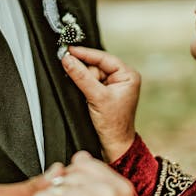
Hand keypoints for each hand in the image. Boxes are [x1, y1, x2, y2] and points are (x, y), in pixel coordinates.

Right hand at [62, 46, 139, 161]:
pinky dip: (82, 86)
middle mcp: (121, 78)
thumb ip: (81, 76)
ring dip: (82, 80)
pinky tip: (82, 94)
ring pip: (90, 74)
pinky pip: (89, 82)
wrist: (114, 145)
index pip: (103, 57)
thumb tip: (68, 60)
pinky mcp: (104, 93)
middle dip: (83, 71)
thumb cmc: (114, 125)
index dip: (85, 53)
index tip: (69, 50)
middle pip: (95, 65)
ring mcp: (112, 85)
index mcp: (127, 75)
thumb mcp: (97, 97)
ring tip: (85, 95)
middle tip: (69, 70)